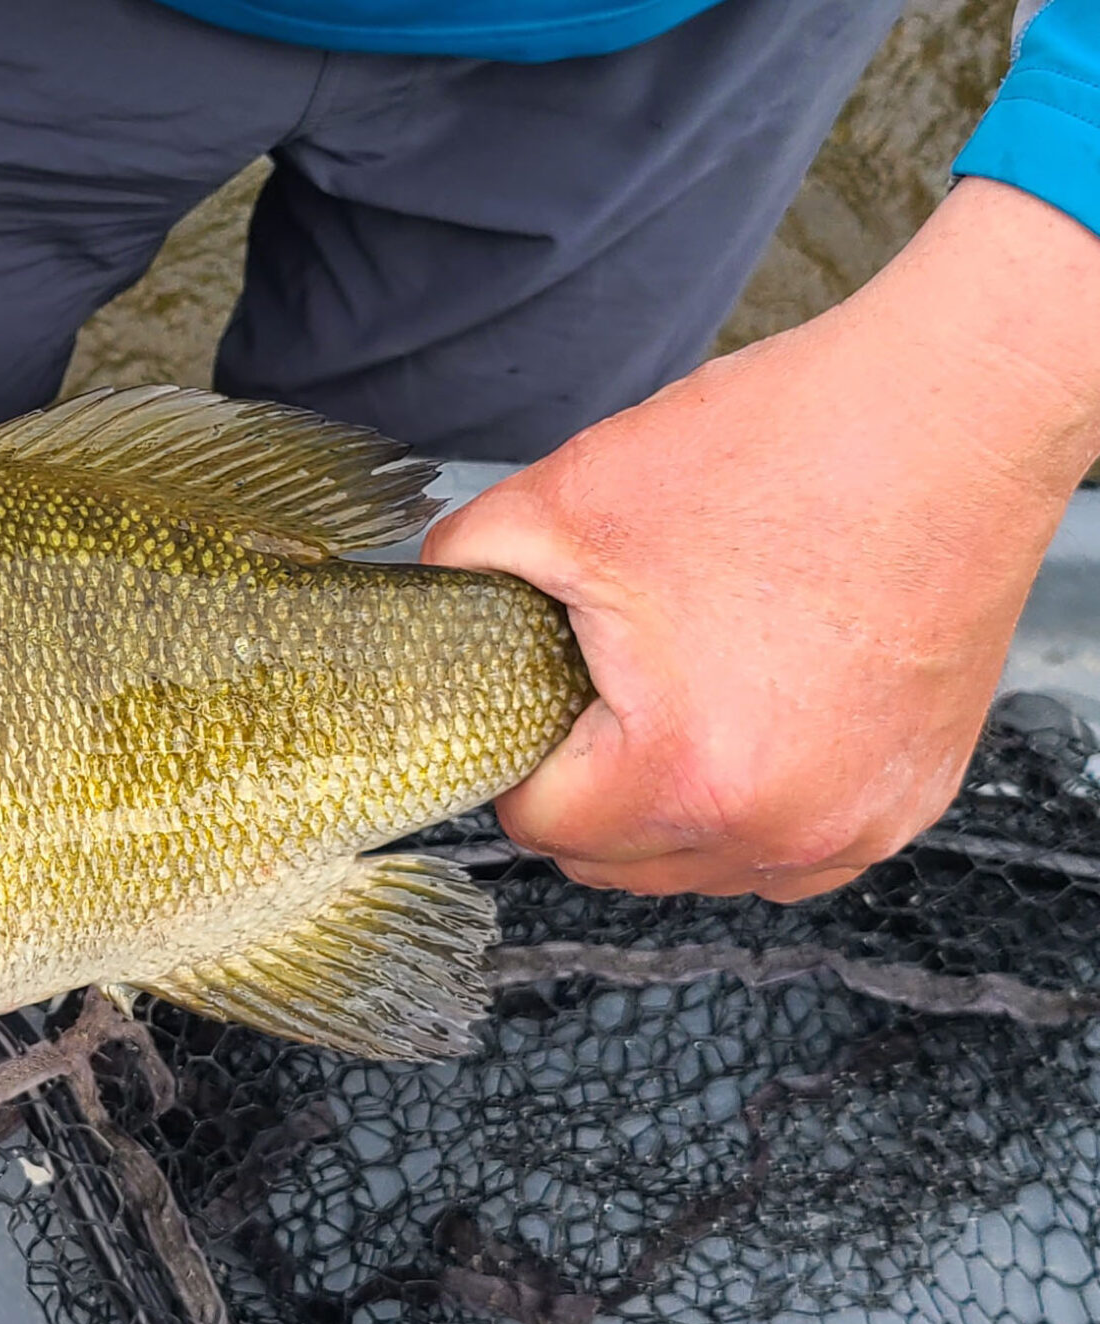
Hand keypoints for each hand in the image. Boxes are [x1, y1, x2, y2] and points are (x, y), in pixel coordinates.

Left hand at [425, 178, 1099, 900]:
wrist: (953, 414)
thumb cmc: (779, 453)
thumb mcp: (567, 498)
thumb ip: (463, 565)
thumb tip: (417, 603)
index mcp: (683, 775)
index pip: (535, 825)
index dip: (514, 752)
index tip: (533, 690)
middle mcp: (781, 830)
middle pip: (613, 862)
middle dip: (586, 785)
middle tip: (604, 678)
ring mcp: (856, 825)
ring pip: (700, 864)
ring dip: (667, 802)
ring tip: (682, 683)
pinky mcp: (911, 800)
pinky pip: (789, 844)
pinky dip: (753, 796)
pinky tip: (752, 704)